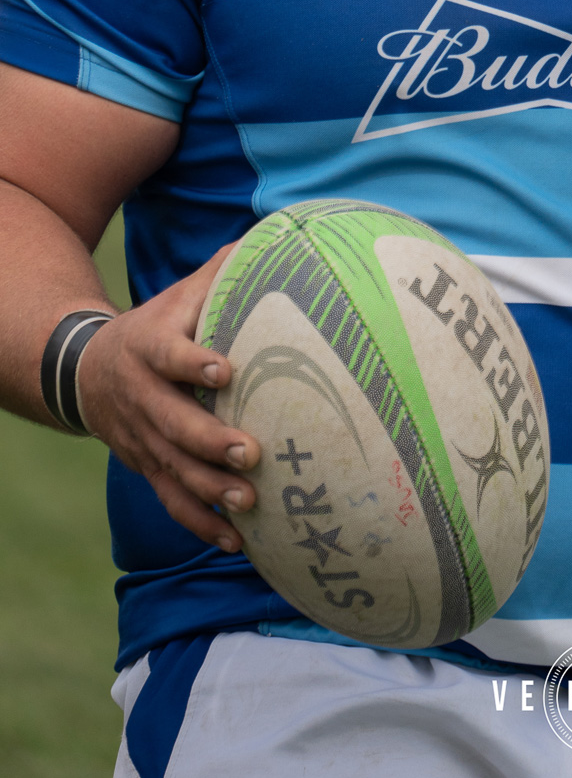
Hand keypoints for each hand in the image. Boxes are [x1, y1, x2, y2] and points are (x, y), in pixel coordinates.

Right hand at [75, 247, 260, 552]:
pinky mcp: (149, 467)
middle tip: (251, 452)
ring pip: (173, 469)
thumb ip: (221, 272)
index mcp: (150, 348)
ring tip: (249, 501)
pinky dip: (201, 524)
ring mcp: (143, 438)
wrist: (89, 371)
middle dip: (210, 440)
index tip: (224, 369)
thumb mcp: (179, 294)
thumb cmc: (158, 324)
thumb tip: (275, 236)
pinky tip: (236, 542)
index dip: (193, 362)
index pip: (169, 355)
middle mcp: (143, 397)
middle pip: (173, 422)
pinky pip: (172, 501)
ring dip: (210, 490)